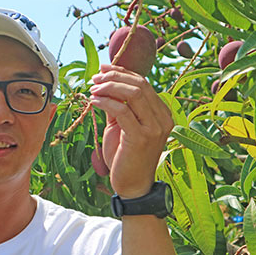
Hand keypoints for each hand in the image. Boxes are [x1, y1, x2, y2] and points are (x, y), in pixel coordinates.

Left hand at [90, 64, 173, 198]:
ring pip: (132, 94)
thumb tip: (105, 82)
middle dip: (114, 77)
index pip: (143, 83)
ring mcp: (154, 128)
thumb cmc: (126, 156)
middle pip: (139, 85)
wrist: (133, 185)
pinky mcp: (141, 138)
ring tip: (92, 88)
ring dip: (108, 87)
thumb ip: (119, 105)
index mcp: (162, 113)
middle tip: (95, 78)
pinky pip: (121, 111)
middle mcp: (163, 118)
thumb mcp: (123, 126)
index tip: (102, 69)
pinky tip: (93, 101)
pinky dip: (105, 102)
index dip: (121, 72)